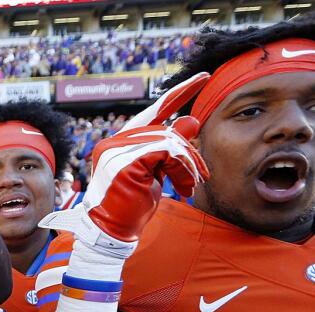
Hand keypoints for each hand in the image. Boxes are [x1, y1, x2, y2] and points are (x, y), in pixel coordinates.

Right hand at [39, 73, 210, 246]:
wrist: (111, 232)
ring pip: (169, 141)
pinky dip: (182, 168)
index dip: (180, 92)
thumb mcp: (156, 173)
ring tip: (191, 185)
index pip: (155, 110)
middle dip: (190, 154)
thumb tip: (191, 120)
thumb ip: (170, 148)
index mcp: (121, 141)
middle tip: (201, 176)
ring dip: (188, 165)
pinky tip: (183, 186)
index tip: (204, 77)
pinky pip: (166, 152)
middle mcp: (115, 140)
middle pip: (167, 130)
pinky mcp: (125, 161)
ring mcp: (116, 149)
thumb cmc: (131, 206)